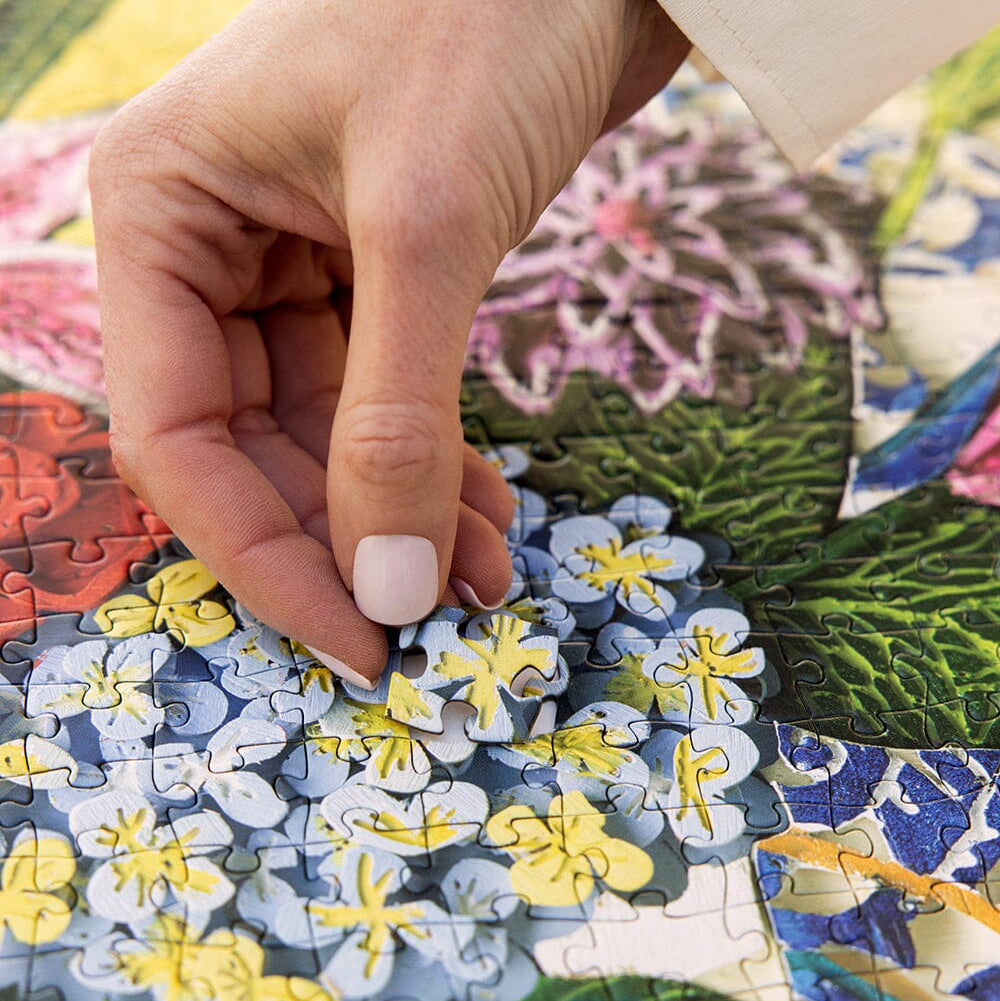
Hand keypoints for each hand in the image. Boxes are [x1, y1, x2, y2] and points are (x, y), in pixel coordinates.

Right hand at [89, 0, 688, 684]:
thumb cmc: (482, 19)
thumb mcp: (428, 226)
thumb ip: (397, 417)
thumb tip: (386, 587)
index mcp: (162, 217)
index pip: (180, 438)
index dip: (264, 555)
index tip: (356, 641)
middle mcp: (210, 248)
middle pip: (257, 451)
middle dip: (350, 540)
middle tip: (435, 622)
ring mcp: (293, 263)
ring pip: (329, 435)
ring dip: (402, 515)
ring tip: (480, 580)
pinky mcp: (376, 271)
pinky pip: (388, 398)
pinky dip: (435, 463)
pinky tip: (485, 518)